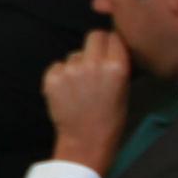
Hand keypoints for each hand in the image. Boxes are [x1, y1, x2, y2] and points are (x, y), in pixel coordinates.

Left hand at [40, 31, 134, 172]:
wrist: (86, 142)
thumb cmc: (110, 119)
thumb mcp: (124, 89)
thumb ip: (117, 64)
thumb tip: (111, 45)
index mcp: (116, 67)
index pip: (113, 37)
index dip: (111, 45)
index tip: (109, 53)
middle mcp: (94, 64)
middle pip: (93, 36)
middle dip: (95, 47)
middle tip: (94, 63)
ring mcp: (71, 71)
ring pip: (74, 54)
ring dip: (77, 65)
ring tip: (80, 86)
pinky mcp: (52, 78)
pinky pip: (57, 66)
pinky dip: (60, 75)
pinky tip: (67, 91)